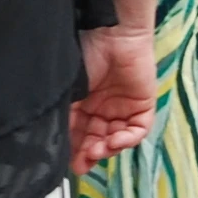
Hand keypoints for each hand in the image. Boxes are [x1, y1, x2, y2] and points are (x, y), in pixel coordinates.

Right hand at [71, 24, 158, 171]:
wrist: (111, 34)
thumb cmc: (85, 54)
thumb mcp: (68, 91)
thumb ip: (64, 116)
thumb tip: (55, 143)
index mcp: (83, 105)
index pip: (79, 135)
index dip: (75, 151)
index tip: (69, 164)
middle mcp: (102, 109)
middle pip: (97, 140)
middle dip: (90, 154)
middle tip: (83, 162)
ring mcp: (123, 108)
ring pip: (117, 140)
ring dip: (107, 149)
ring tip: (98, 150)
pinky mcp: (143, 105)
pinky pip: (137, 131)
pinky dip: (127, 140)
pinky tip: (114, 141)